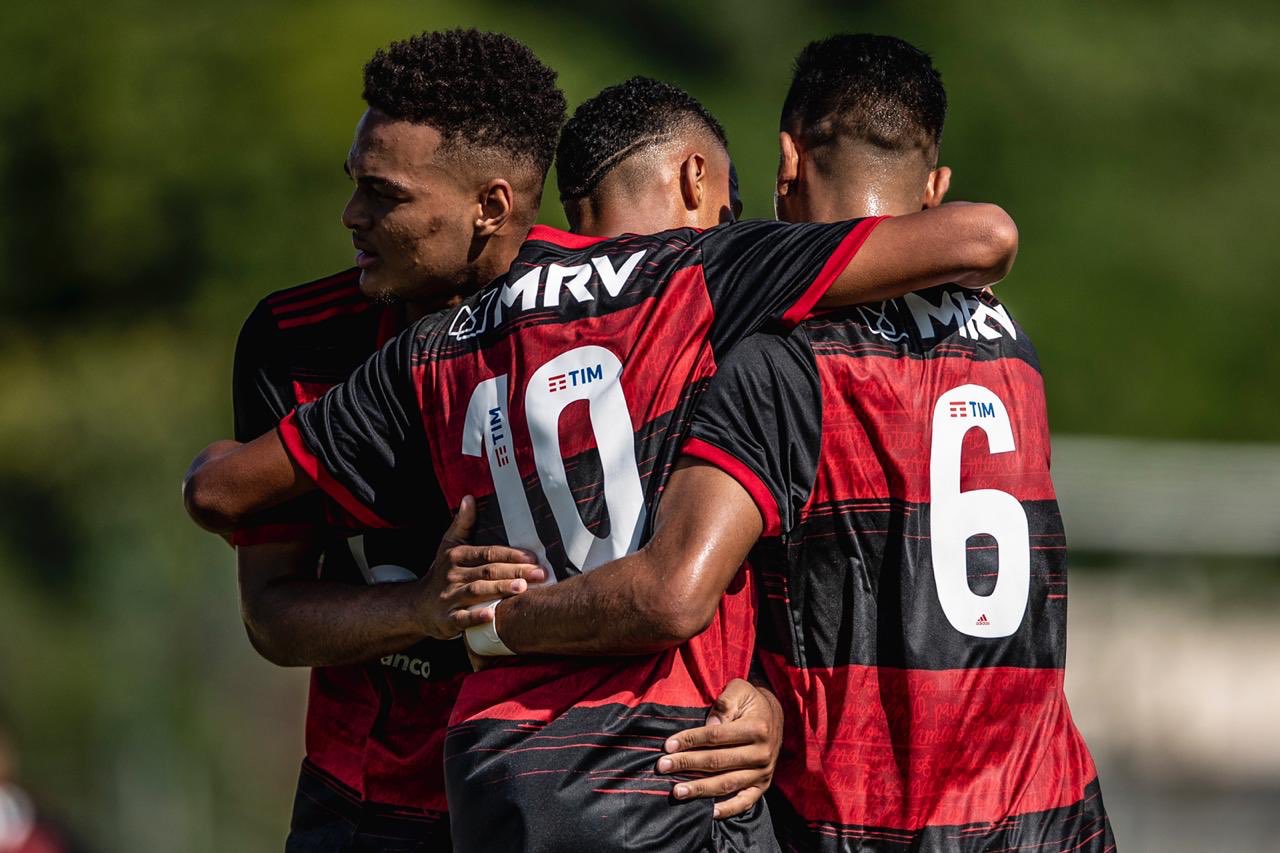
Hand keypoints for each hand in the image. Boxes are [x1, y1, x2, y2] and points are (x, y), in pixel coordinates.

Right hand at [415, 495, 544, 639]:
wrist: (417, 605)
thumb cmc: (443, 572)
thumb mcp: (449, 545)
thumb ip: (462, 523)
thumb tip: (469, 498)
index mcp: (458, 555)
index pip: (488, 553)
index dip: (511, 554)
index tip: (534, 558)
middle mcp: (453, 574)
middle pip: (487, 571)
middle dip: (514, 571)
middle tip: (539, 574)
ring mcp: (449, 597)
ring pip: (477, 591)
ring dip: (499, 589)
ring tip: (522, 589)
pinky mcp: (446, 619)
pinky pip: (462, 618)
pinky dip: (475, 617)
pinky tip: (491, 615)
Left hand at [656, 678, 782, 818]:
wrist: (774, 716)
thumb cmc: (750, 702)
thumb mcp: (739, 690)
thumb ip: (724, 703)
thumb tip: (709, 725)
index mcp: (757, 728)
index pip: (716, 737)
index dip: (690, 740)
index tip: (668, 745)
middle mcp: (762, 753)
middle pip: (718, 762)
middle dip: (687, 764)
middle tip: (663, 766)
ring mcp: (763, 772)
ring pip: (727, 784)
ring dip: (700, 789)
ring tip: (677, 791)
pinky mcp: (762, 785)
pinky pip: (745, 801)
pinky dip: (728, 810)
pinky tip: (710, 813)